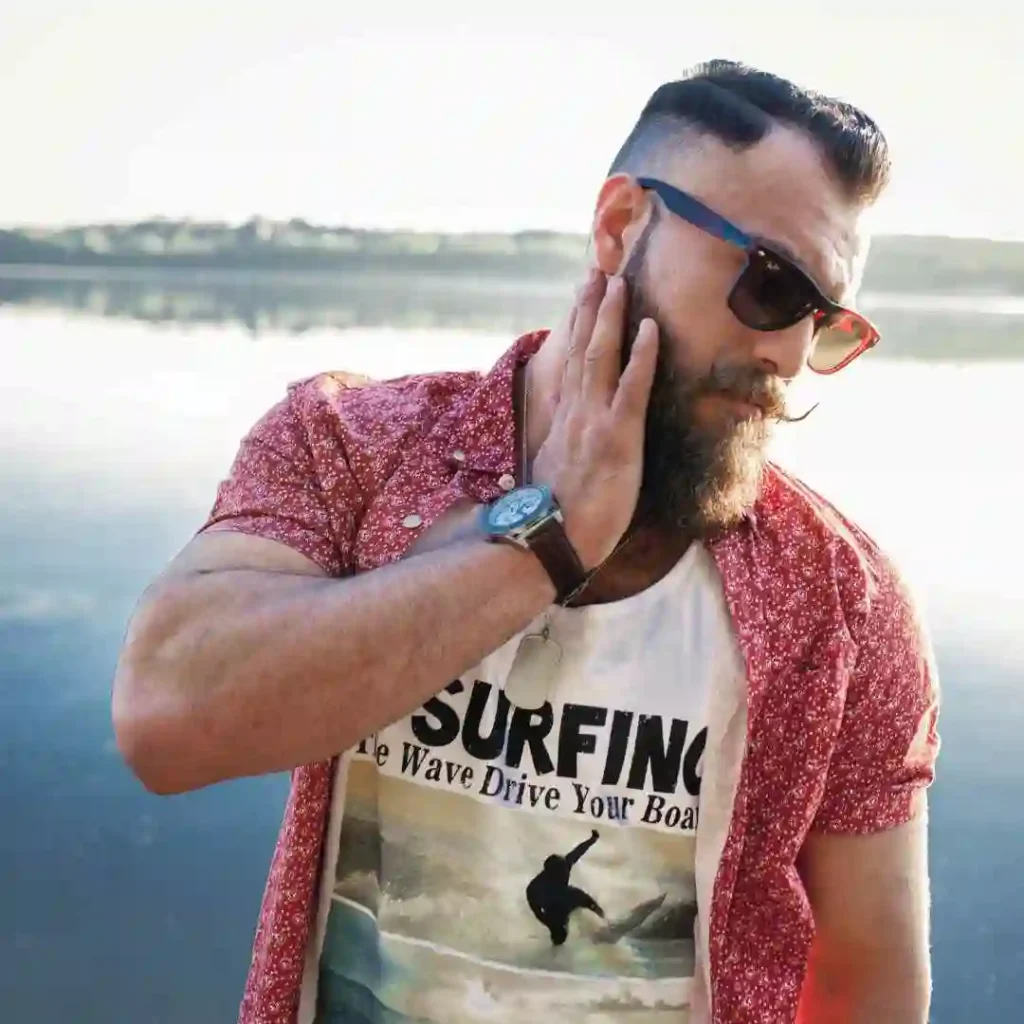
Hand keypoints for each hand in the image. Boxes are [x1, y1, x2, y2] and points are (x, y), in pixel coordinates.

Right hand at [531, 270, 657, 568]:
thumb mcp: (548, 471)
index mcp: (561, 420)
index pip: (569, 364)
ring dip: (610, 317)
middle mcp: (574, 412)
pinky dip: (641, 356)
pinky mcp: (617, 437)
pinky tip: (650, 328)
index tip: (581, 298)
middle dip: (590, 308)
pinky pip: (632, 389)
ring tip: (617, 283)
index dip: (576, 328)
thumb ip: (555, 442)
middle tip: (597, 271)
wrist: (550, 541)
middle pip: (582, 349)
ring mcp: (594, 422)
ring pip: (601, 357)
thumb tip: (557, 429)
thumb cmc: (552, 517)